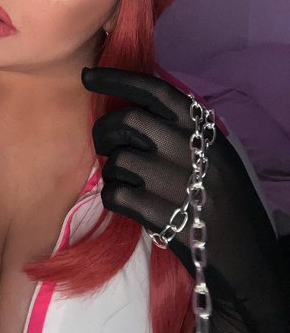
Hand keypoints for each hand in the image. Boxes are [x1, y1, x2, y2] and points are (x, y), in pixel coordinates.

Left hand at [82, 67, 289, 332]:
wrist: (245, 256)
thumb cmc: (224, 199)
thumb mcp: (213, 153)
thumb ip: (179, 129)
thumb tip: (131, 105)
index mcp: (204, 131)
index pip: (156, 90)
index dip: (117, 78)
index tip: (87, 75)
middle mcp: (192, 150)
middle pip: (128, 120)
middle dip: (104, 130)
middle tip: (104, 143)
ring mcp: (178, 183)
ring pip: (119, 159)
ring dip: (113, 170)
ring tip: (129, 182)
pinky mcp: (164, 215)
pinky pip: (116, 194)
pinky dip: (114, 197)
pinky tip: (129, 203)